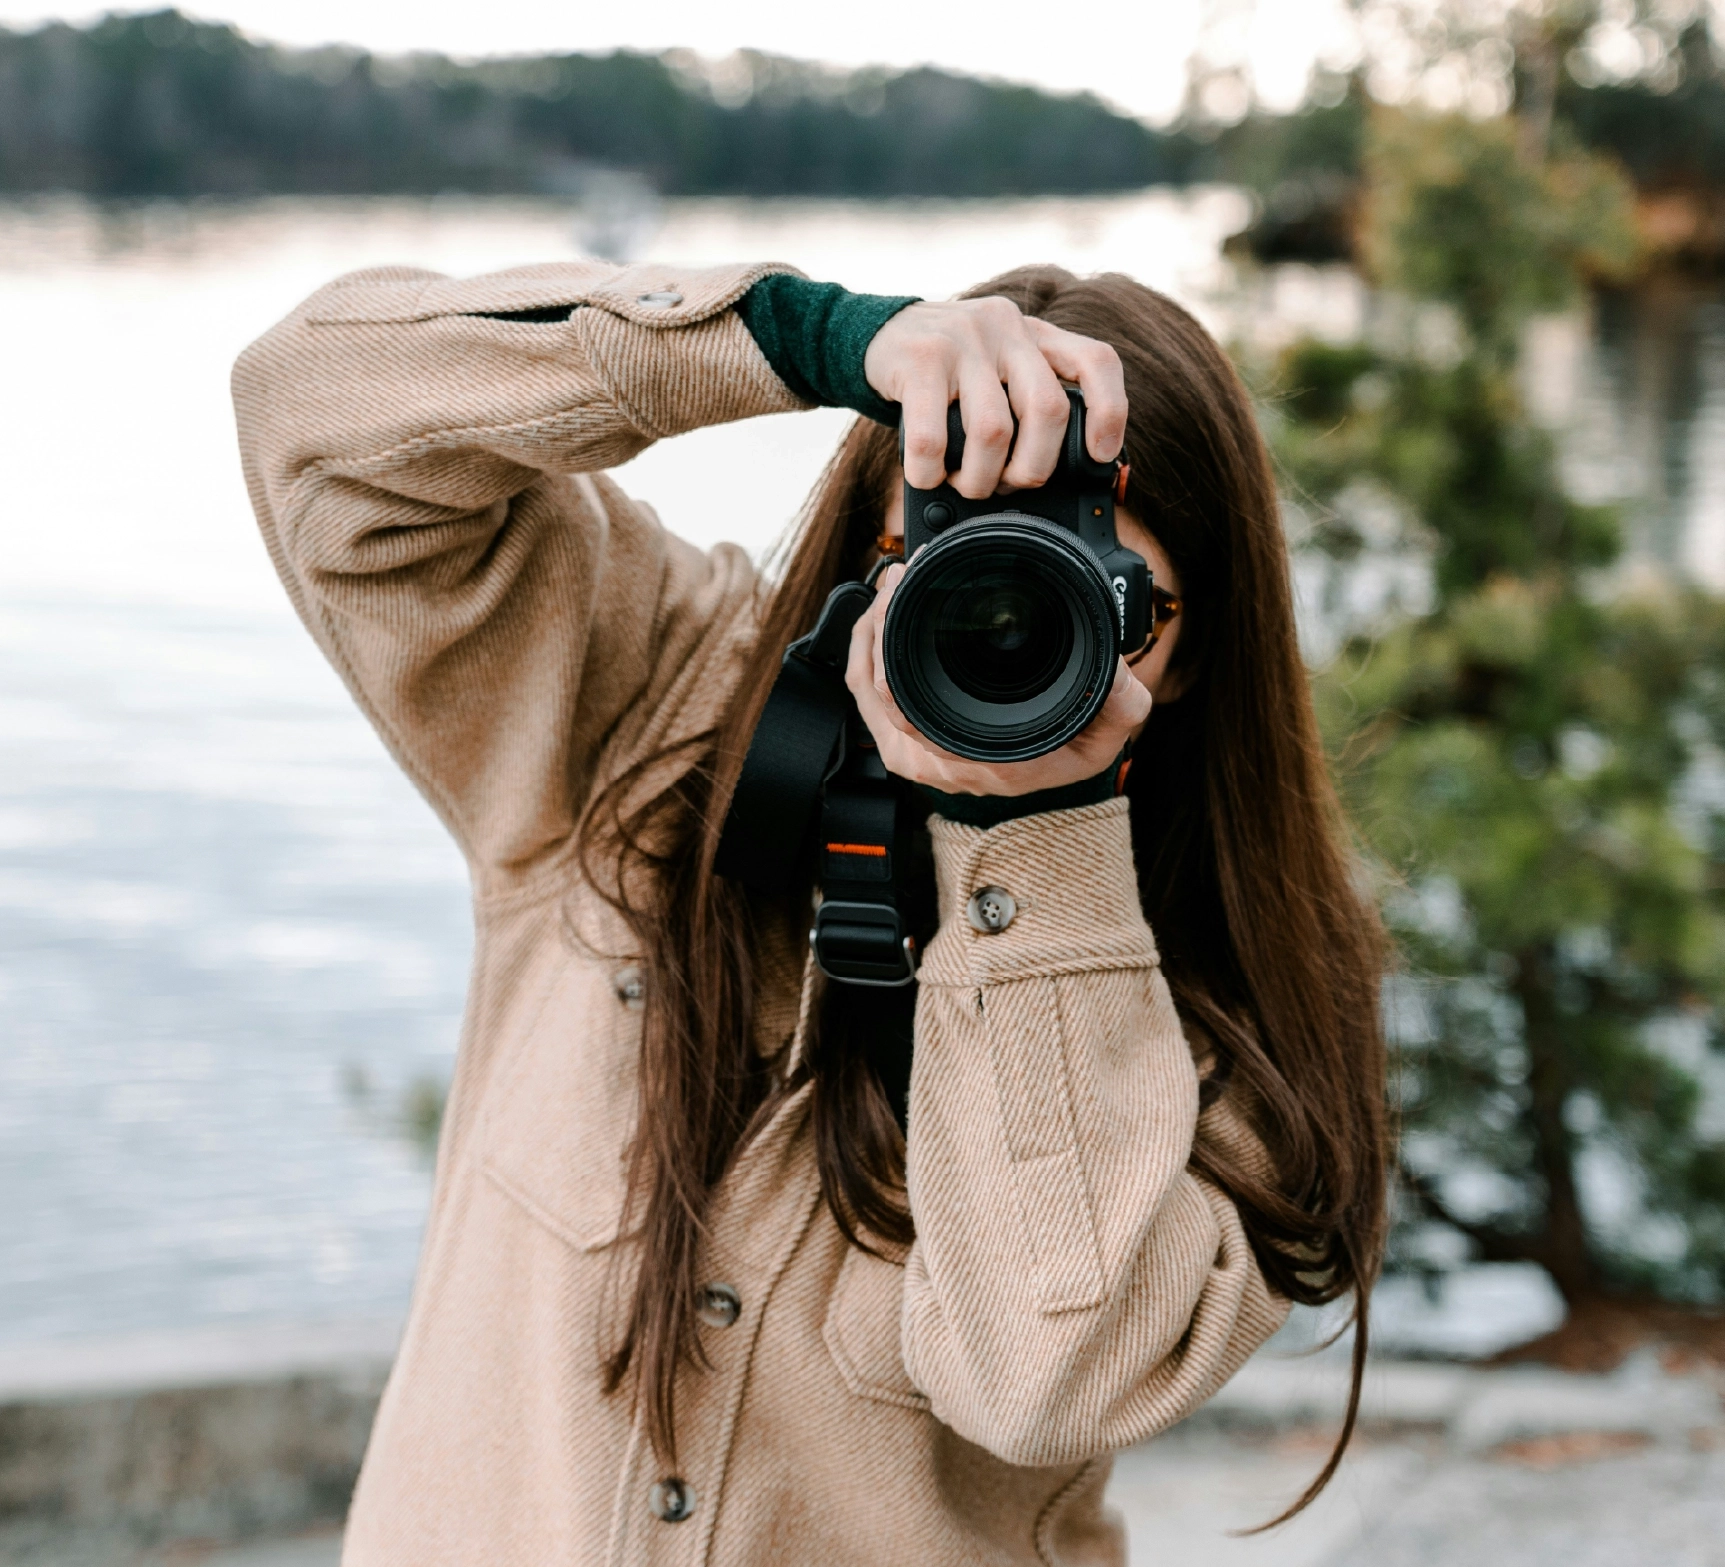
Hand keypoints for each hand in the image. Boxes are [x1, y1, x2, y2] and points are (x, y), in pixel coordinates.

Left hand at [845, 564, 1152, 795]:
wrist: (1055, 777)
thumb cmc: (1072, 751)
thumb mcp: (1110, 729)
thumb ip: (1121, 702)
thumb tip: (1117, 672)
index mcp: (980, 757)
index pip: (907, 708)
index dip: (890, 645)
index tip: (904, 589)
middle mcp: (940, 762)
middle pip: (876, 691)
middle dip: (878, 624)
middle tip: (898, 575)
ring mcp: (918, 756)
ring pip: (866, 692)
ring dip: (869, 636)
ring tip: (891, 586)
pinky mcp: (908, 745)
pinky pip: (869, 698)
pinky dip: (869, 654)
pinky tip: (884, 619)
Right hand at [862, 297, 1125, 497]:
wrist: (877, 333)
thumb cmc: (946, 369)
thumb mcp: (998, 367)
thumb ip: (1029, 398)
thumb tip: (1061, 473)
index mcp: (1036, 334)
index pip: (1096, 361)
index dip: (1110, 412)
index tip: (1099, 456)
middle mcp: (1007, 328)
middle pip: (1047, 410)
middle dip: (1033, 467)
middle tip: (1011, 484)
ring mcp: (963, 340)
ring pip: (994, 431)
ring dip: (980, 478)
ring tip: (966, 484)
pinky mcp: (919, 359)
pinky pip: (933, 438)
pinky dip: (931, 473)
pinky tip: (927, 474)